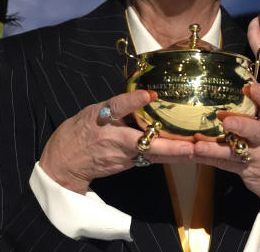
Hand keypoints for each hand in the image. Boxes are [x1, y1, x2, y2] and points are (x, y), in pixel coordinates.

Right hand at [39, 90, 194, 192]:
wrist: (63, 163)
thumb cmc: (79, 131)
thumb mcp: (93, 112)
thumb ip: (117, 106)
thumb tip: (144, 96)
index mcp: (100, 118)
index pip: (117, 106)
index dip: (133, 100)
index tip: (149, 95)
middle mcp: (112, 138)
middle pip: (143, 141)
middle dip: (169, 145)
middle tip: (191, 145)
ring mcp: (120, 155)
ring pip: (151, 154)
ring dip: (174, 153)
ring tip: (196, 150)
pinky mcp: (125, 165)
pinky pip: (149, 158)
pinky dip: (166, 155)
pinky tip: (184, 154)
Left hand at [192, 83, 259, 233]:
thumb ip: (258, 104)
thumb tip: (242, 75)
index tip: (251, 87)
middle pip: (255, 131)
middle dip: (241, 125)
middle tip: (226, 121)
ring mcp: (256, 156)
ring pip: (233, 152)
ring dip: (214, 148)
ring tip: (198, 146)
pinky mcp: (244, 169)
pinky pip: (223, 163)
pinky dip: (207, 158)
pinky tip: (193, 152)